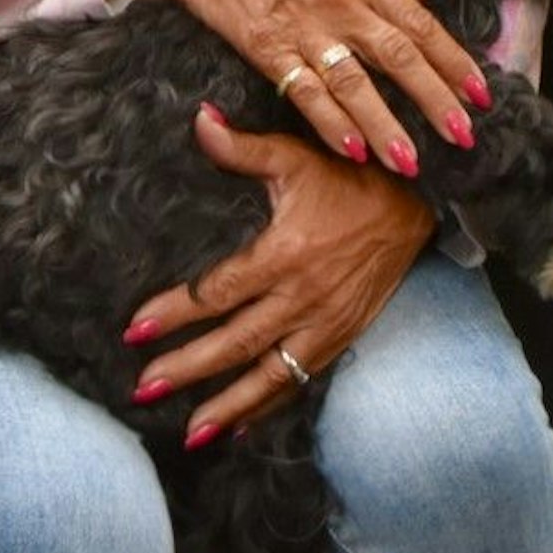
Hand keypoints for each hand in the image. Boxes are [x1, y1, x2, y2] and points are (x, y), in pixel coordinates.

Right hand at [114, 0, 489, 172]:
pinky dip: (330, 123)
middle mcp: (340, 3)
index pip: (420, 24)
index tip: (481, 92)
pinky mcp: (269, 50)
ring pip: (354, 83)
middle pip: (397, 56)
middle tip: (462, 136)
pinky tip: (352, 151)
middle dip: (433, 99)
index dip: (453, 60)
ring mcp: (304, 29)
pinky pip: (305, 93)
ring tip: (409, 162)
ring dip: (384, 125)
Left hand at [125, 105, 434, 444]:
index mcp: (284, 253)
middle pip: (235, 343)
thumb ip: (242, 147)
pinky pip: (298, 381)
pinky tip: (238, 427)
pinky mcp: (339, 339)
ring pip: (267, 375)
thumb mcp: (295, 155)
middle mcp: (302, 297)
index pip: (219, 292)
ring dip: (226, 405)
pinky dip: (267, 407)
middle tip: (143, 388)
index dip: (175, 311)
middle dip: (187, 368)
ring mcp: (323, 325)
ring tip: (188, 432)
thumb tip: (199, 119)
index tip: (136, 329)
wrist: (415, 207)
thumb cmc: (348, 178)